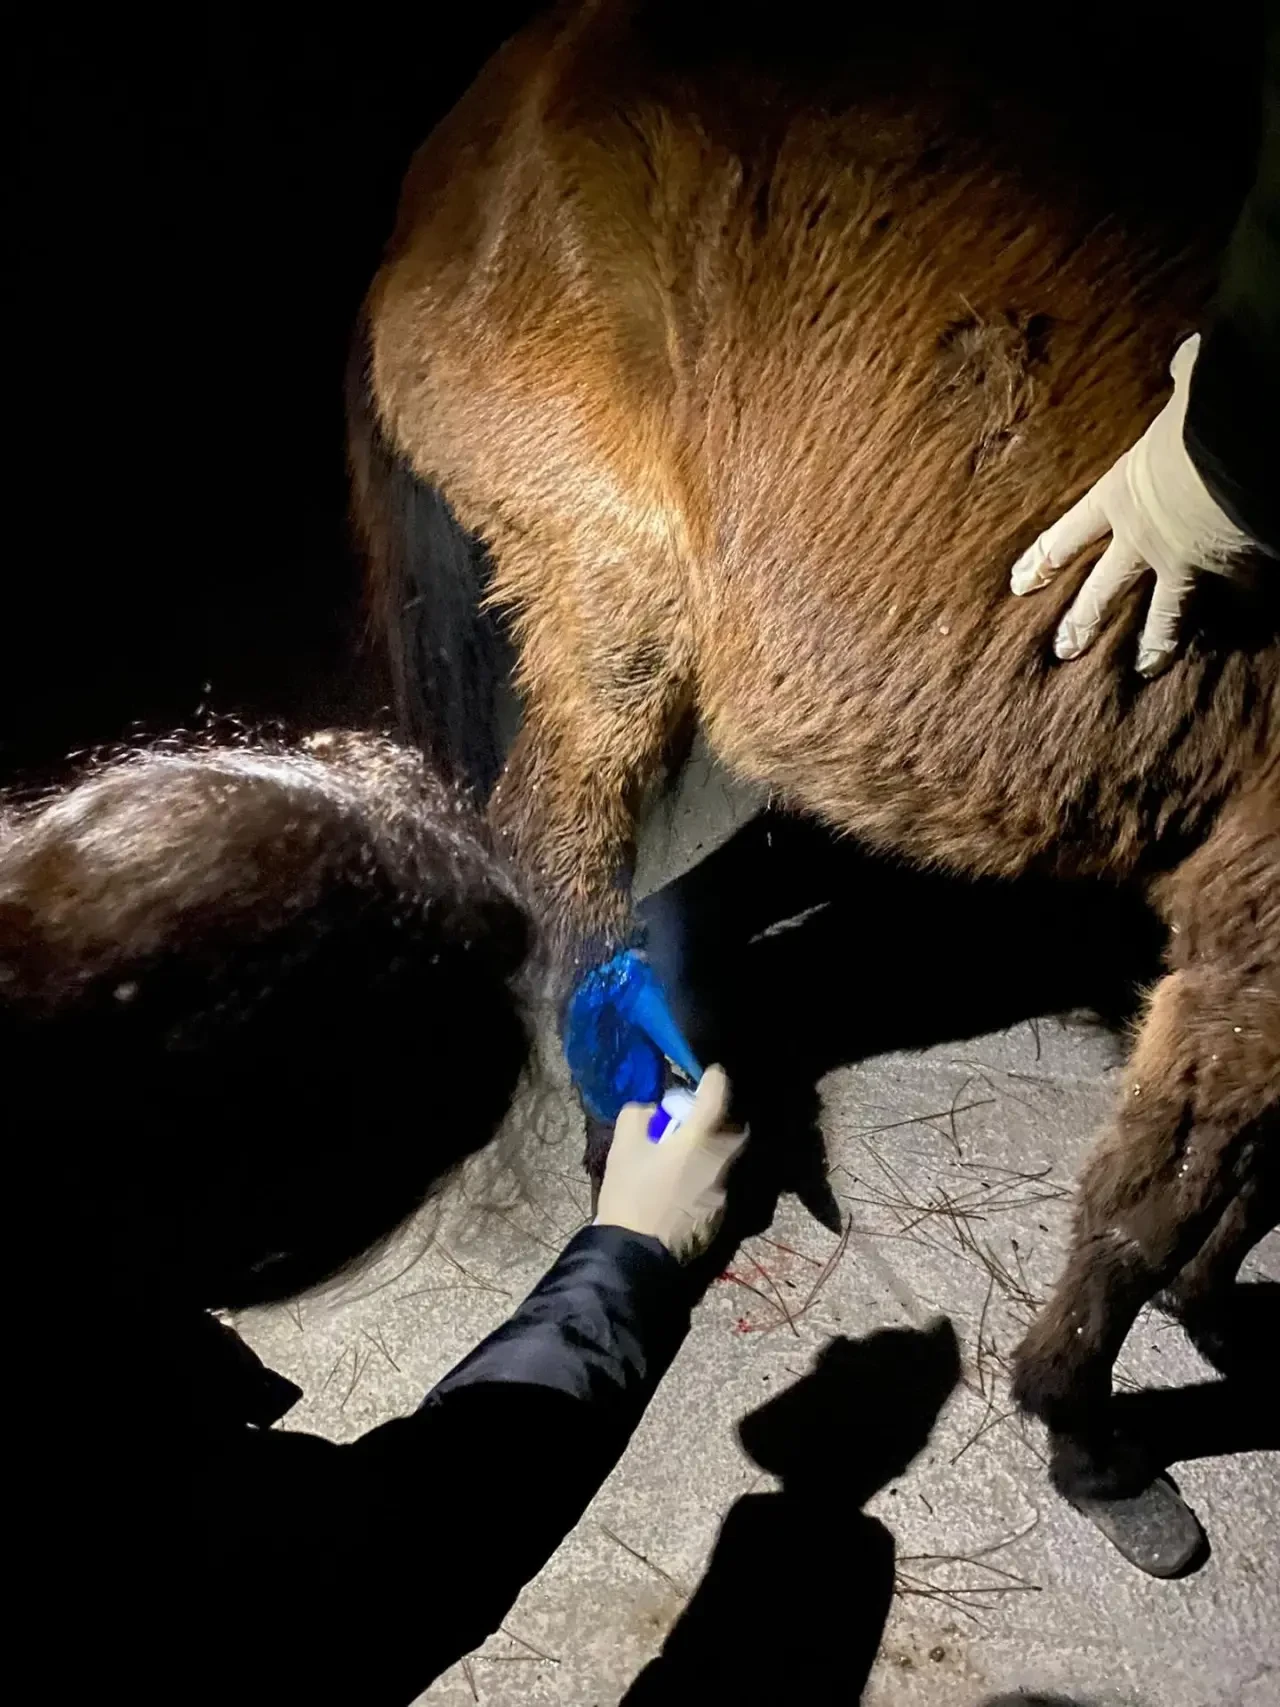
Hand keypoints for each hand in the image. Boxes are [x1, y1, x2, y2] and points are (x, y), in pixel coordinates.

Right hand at [595, 1065, 744, 1260]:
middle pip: (734, 1130)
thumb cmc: (629, 1196)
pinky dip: (705, 1179)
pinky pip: (717, 1186)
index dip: (715, 1080)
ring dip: (711, 1152)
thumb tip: (651, 1111)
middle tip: (696, 1122)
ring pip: (725, 1161)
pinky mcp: (719, 1217)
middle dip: (720, 1120)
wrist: (635, 1254)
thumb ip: (638, 1117)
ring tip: (684, 1159)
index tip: (711, 1074)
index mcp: (698, 1141)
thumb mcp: (622, 1148)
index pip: (717, 1098)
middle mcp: (719, 1163)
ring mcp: (722, 1193)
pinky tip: (682, 1190)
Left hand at [1009, 335, 1252, 676]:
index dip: (1045, 557)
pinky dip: (1243, 620)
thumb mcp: (1191, 386)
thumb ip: (1186, 376)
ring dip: (1155, 646)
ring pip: (1165, 619)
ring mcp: (1189, 567)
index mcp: (1123, 495)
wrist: (1248, 452)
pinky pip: (1239, 605)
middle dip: (1082, 622)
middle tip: (1063, 650)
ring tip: (1144, 670)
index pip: (1070, 533)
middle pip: (1103, 591)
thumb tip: (1187, 352)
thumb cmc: (1207, 414)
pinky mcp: (1236, 580)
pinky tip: (1239, 638)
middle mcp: (1147, 540)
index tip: (1021, 583)